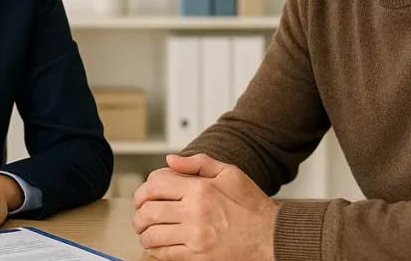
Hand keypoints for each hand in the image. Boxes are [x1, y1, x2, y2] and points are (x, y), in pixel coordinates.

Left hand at [132, 154, 277, 260]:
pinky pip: (165, 254)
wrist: (271, 236)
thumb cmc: (251, 205)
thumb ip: (198, 162)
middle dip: (139, 213)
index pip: (156, 184)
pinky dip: (155, 249)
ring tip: (145, 230)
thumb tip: (170, 160)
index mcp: (200, 189)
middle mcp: (195, 213)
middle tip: (140, 215)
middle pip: (149, 211)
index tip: (143, 196)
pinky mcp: (198, 257)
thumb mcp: (230, 173)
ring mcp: (196, 237)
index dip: (143, 189)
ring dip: (144, 233)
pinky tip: (157, 244)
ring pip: (153, 235)